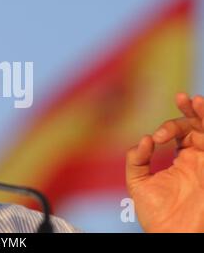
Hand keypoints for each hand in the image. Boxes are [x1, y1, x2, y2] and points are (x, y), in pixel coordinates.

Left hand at [126, 93, 203, 231]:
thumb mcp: (139, 183)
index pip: (181, 133)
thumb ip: (136, 160)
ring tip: (195, 100)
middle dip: (191, 110)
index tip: (156, 138)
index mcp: (182, 161)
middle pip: (199, 126)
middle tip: (182, 98)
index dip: (171, 127)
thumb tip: (145, 139)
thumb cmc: (157, 215)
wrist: (172, 235)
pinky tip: (201, 111)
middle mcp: (198, 159)